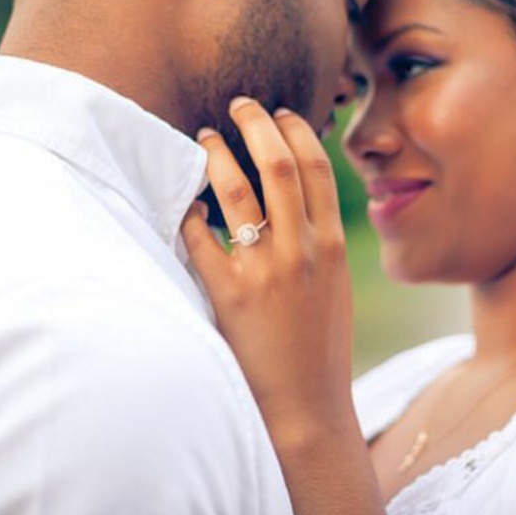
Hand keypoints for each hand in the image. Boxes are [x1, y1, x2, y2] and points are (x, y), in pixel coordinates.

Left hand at [182, 97, 358, 443]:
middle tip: (238, 104)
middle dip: (256, 122)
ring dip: (216, 153)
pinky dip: (188, 211)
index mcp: (332, 245)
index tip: (279, 112)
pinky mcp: (228, 294)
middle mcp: (301, 249)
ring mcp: (264, 269)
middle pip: (279, 162)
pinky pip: (199, 237)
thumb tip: (302, 207)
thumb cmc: (320, 352)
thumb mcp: (335, 290)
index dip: (296, 130)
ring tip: (203, 137)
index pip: (317, 167)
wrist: (308, 410)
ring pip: (236, 188)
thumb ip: (320, 246)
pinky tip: (180, 201)